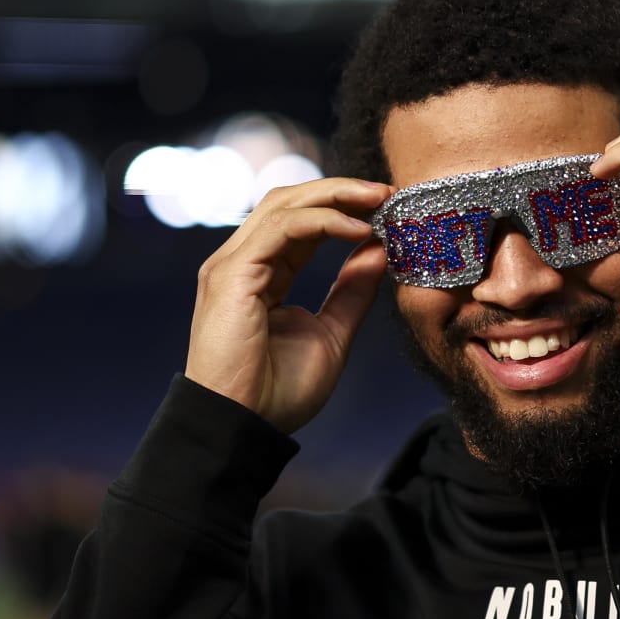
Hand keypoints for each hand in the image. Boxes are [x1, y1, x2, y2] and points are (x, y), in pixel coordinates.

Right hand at [185, 178, 391, 433]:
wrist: (243, 427)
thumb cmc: (278, 393)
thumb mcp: (332, 335)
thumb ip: (352, 292)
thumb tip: (378, 250)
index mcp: (262, 274)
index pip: (301, 223)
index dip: (343, 209)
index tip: (387, 208)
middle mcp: (243, 262)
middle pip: (291, 202)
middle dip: (341, 191)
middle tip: (387, 192)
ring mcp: (232, 265)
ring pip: (284, 205)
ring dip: (335, 195)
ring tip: (378, 200)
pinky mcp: (231, 274)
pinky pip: (281, 229)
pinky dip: (322, 221)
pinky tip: (358, 230)